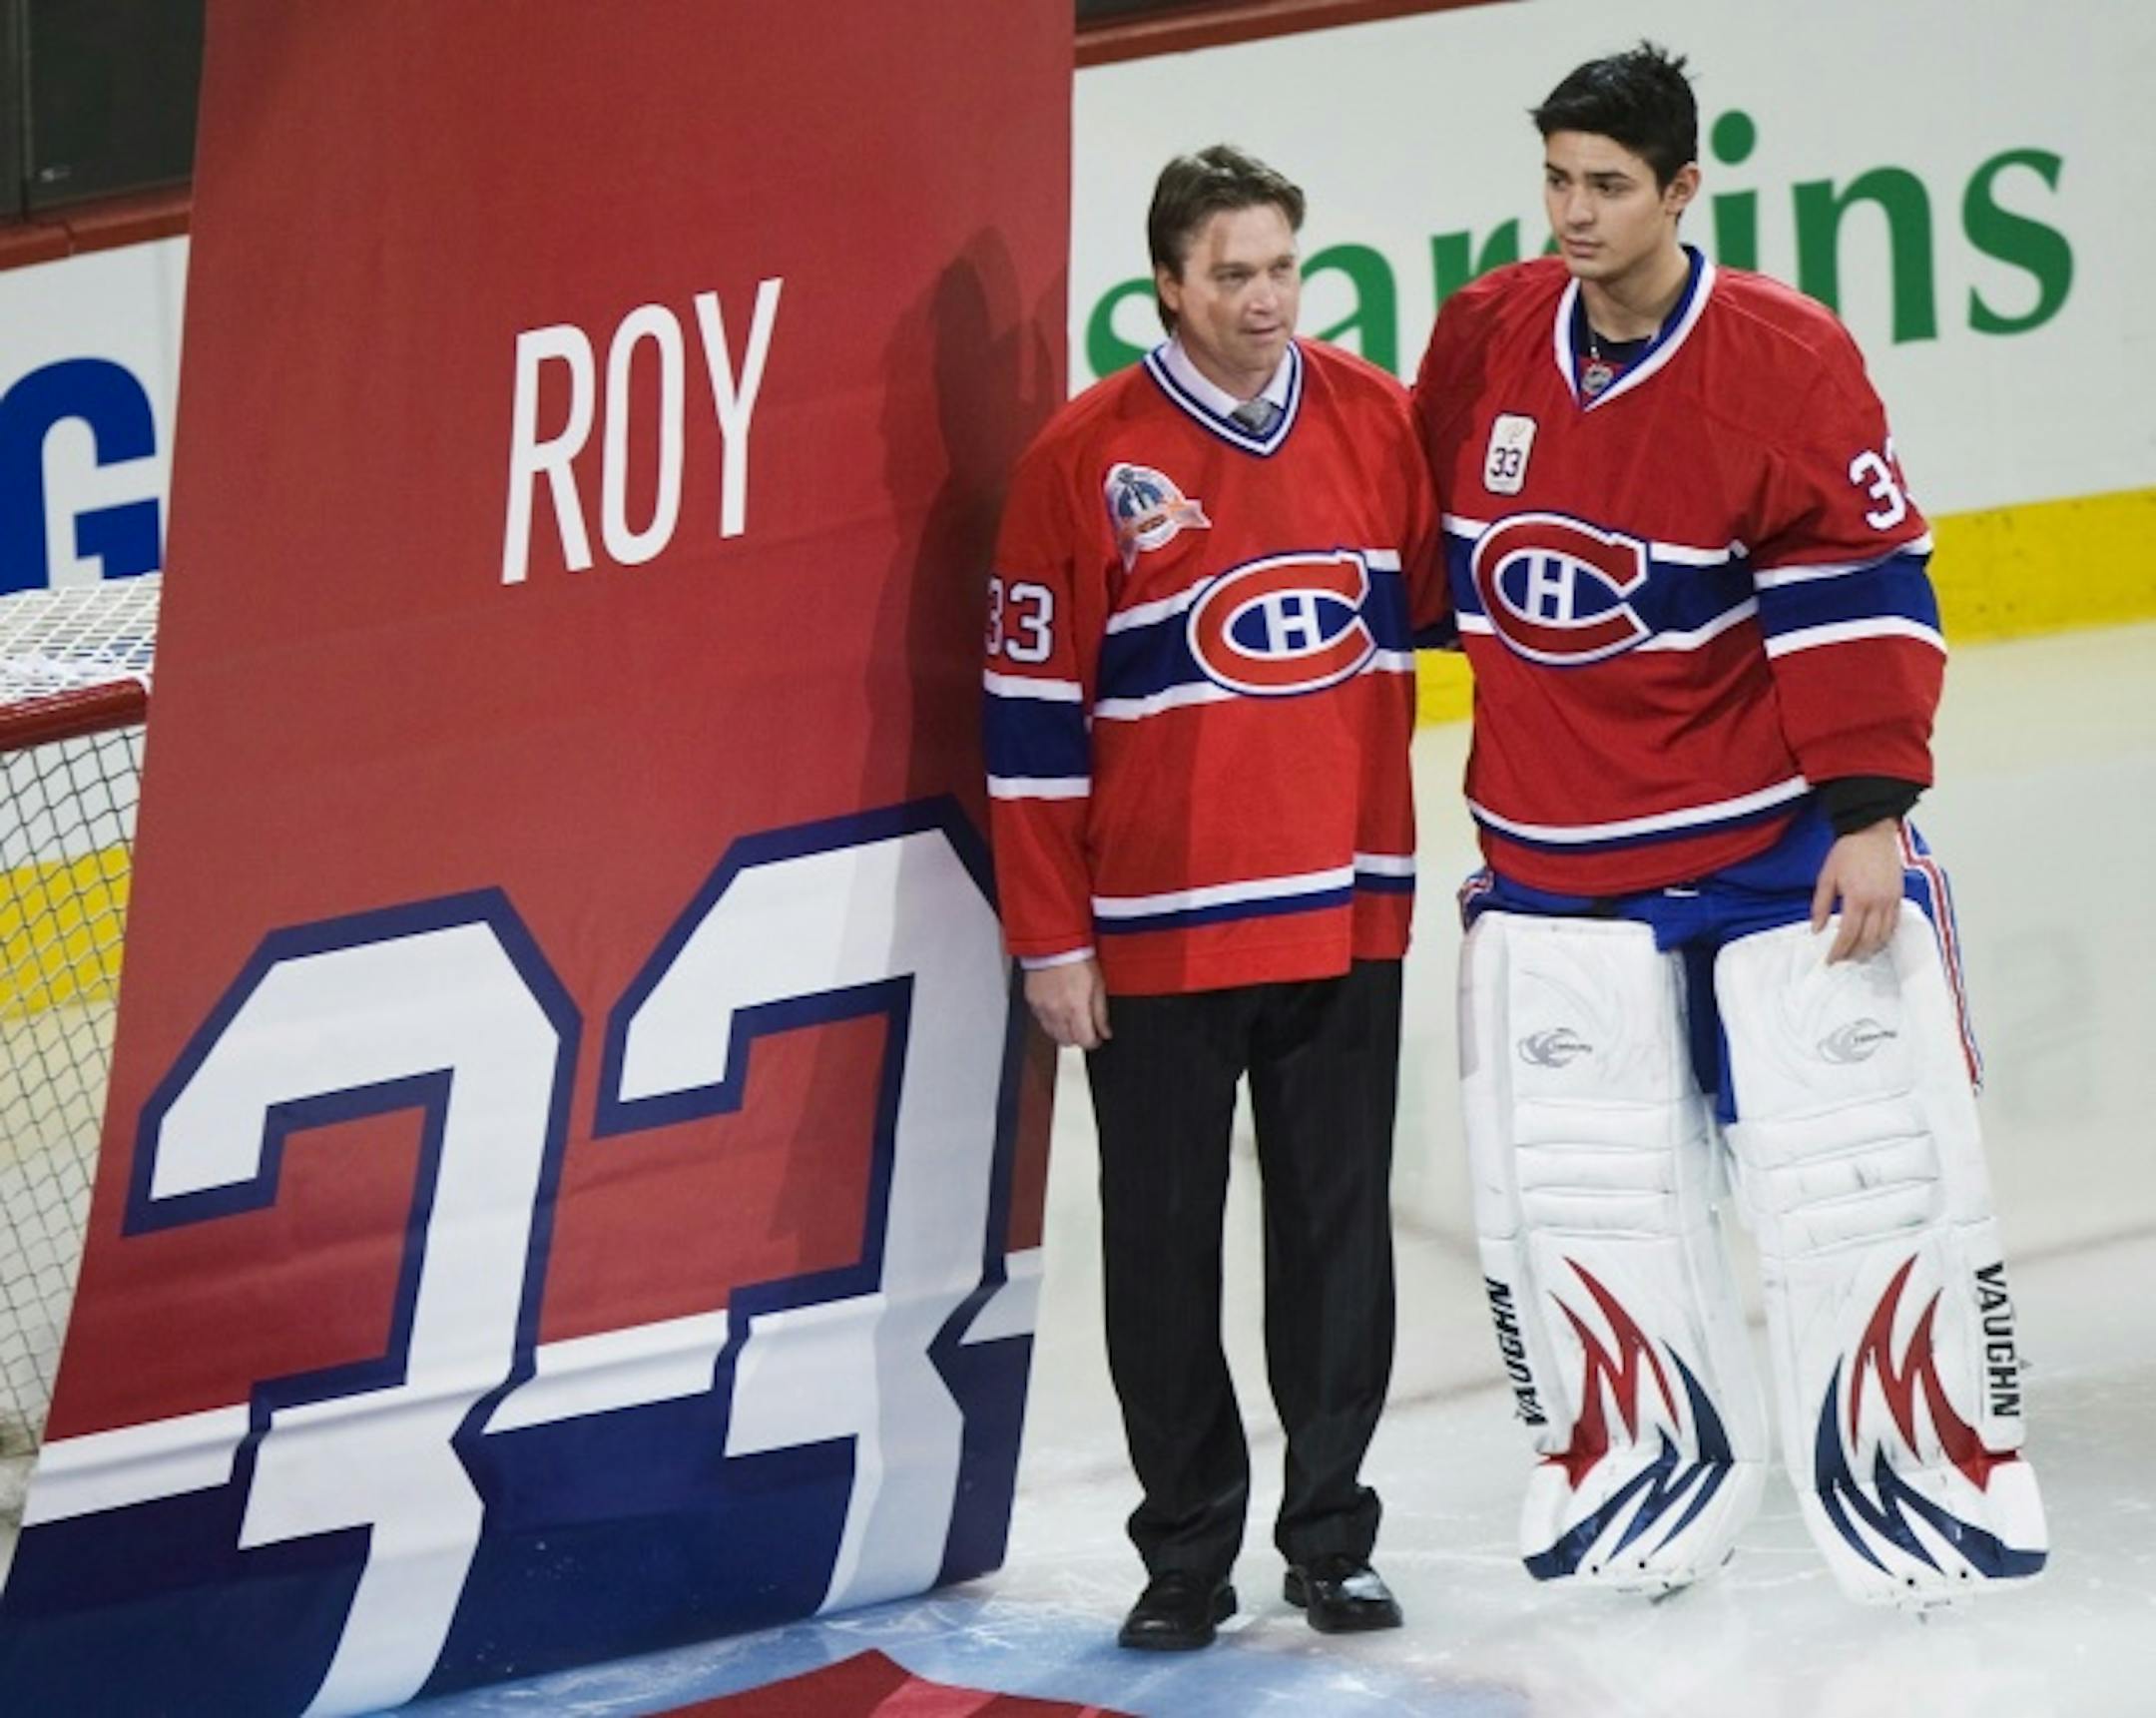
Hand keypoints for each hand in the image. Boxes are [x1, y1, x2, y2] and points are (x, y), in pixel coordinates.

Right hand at [1024, 958, 1110, 1049]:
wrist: (1055, 944)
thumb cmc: (1077, 960)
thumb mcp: (1098, 985)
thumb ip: (1101, 1013)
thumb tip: (1105, 1032)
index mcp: (1076, 1007)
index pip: (1084, 1040)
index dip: (1092, 1042)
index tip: (1096, 1039)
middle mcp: (1057, 1011)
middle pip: (1067, 1041)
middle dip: (1078, 1038)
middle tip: (1084, 1028)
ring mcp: (1042, 1008)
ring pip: (1052, 1034)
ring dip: (1063, 1032)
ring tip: (1070, 1018)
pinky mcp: (1032, 1003)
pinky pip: (1041, 1021)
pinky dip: (1050, 1021)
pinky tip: (1057, 1010)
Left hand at [1810, 821, 1904, 963]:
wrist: (1871, 832)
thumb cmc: (1848, 852)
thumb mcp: (1827, 877)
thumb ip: (1821, 906)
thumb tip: (1817, 929)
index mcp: (1857, 898)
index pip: (1848, 934)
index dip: (1839, 951)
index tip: (1830, 960)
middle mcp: (1877, 902)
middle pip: (1867, 939)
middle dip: (1854, 954)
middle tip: (1843, 960)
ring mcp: (1891, 900)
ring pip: (1884, 935)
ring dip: (1871, 949)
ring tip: (1858, 954)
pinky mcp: (1899, 896)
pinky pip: (1894, 923)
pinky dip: (1885, 936)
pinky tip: (1875, 940)